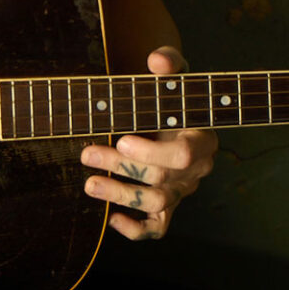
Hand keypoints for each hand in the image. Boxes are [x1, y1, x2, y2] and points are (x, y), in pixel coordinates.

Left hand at [79, 46, 217, 240]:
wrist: (177, 119)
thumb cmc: (173, 97)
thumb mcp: (174, 77)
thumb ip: (169, 64)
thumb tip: (157, 60)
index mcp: (201, 138)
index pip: (182, 154)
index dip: (151, 151)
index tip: (122, 139)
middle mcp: (195, 169)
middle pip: (161, 177)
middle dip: (121, 167)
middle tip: (87, 153)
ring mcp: (182, 190)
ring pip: (155, 203)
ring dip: (120, 195)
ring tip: (89, 184)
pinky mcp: (169, 207)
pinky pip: (157, 228)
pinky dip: (136, 229)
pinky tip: (112, 220)